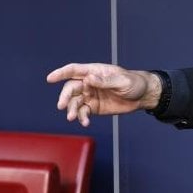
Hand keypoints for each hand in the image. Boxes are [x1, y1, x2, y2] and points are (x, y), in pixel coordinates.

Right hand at [46, 63, 160, 126]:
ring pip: (75, 102)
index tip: (50, 78)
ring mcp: (90, 95)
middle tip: (62, 105)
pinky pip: (83, 112)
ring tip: (72, 117)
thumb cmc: (134, 83)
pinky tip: (84, 122)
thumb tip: (89, 79)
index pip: (74, 70)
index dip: (61, 73)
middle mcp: (89, 83)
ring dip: (72, 109)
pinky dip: (82, 117)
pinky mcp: (94, 107)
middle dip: (65, 96)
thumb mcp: (122, 81)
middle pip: (71, 88)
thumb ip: (105, 81)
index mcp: (94, 72)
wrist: (143, 96)